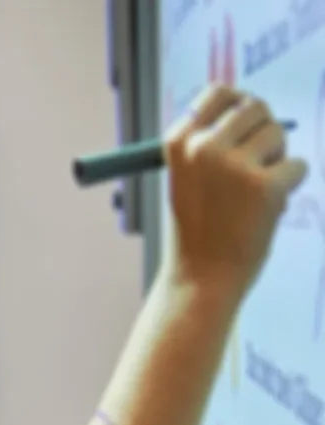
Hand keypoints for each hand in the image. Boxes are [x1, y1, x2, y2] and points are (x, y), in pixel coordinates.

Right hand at [163, 83, 306, 303]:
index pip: (218, 94)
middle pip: (256, 108)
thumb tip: (250, 108)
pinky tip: (267, 209)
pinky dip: (290, 185)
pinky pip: (298, 166)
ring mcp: (234, 166)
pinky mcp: (265, 186)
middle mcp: (203, 147)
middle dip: (264, 131)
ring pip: (279, 135)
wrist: (200, 279)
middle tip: (257, 164)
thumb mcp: (188, 179)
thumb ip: (210, 145)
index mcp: (178, 143)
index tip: (244, 124)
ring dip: (277, 159)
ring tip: (256, 193)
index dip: (238, 104)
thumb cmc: (196, 232)